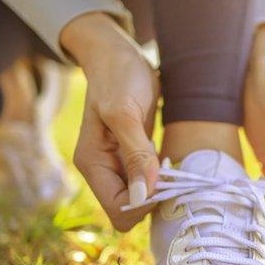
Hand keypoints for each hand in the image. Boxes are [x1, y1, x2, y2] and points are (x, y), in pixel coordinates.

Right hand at [61, 12, 160, 230]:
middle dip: (153, 199)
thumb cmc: (119, 76)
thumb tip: (142, 196)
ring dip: (160, 189)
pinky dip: (162, 178)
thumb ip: (135, 155)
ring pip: (141, 199)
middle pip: (130, 209)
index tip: (165, 180)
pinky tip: (170, 161)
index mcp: (92, 163)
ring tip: (171, 165)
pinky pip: (148, 183)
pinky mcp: (132, 158)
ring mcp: (116, 165)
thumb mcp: (125, 113)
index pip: (118, 209)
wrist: (118, 55)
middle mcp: (102, 169)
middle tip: (172, 173)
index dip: (145, 203)